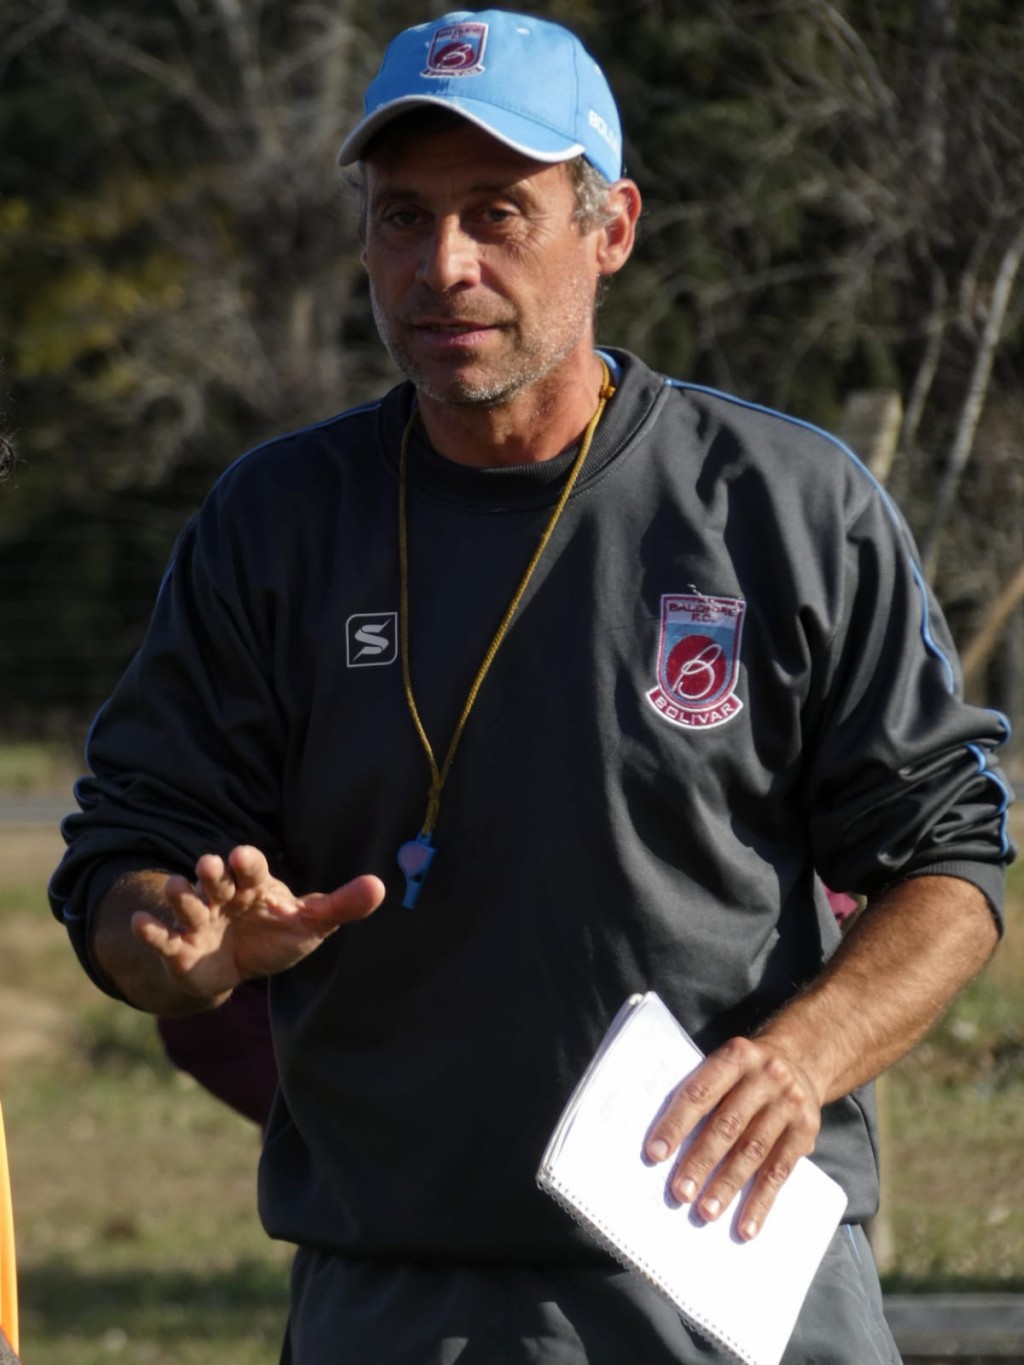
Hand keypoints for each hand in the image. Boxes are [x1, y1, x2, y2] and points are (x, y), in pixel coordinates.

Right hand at [131, 845, 384, 1002]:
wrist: (236, 967)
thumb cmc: (276, 936)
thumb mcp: (311, 922)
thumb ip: (342, 905)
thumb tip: (381, 885)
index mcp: (254, 885)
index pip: (250, 867)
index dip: (246, 862)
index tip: (243, 857)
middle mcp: (223, 897)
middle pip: (215, 880)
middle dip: (212, 873)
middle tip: (211, 866)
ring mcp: (198, 920)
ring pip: (186, 902)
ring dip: (181, 896)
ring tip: (178, 890)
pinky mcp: (178, 947)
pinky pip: (161, 937)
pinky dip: (149, 931)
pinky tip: (142, 923)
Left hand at [644, 1034, 821, 1239]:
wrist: (802, 1060)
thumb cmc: (746, 1073)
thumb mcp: (727, 1066)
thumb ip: (703, 1094)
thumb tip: (665, 1146)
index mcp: (735, 1056)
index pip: (700, 1092)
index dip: (676, 1124)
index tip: (655, 1154)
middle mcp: (765, 1077)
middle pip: (727, 1125)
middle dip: (701, 1162)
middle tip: (680, 1193)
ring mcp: (788, 1104)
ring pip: (753, 1151)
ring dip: (727, 1186)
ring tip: (706, 1211)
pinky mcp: (806, 1131)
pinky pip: (780, 1172)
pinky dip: (761, 1202)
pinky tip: (746, 1226)